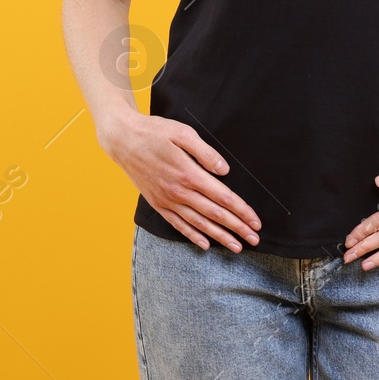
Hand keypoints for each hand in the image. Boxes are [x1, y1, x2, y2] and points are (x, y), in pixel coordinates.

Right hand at [99, 112, 261, 252]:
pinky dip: (193, 236)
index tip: (255, 222)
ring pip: (199, 224)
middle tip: (255, 240)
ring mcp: (167, 200)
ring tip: (236, 247)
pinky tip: (205, 244)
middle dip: (237, 228)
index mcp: (189, 174)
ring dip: (219, 237)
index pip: (222, 197)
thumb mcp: (182, 133)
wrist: (123, 140)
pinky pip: (178, 225)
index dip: (241, 211)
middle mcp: (179, 192)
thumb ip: (205, 153)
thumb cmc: (155, 132)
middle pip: (215, 214)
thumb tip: (225, 171)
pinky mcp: (158, 204)